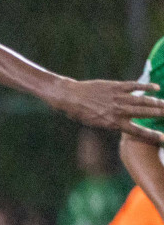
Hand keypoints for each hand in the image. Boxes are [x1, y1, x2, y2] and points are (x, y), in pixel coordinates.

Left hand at [44, 79, 163, 143]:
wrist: (70, 97)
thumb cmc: (81, 113)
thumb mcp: (97, 124)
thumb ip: (113, 123)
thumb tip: (125, 125)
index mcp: (114, 124)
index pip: (137, 131)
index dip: (151, 135)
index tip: (163, 137)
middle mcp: (119, 111)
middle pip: (145, 113)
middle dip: (160, 114)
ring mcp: (118, 98)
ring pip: (142, 100)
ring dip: (156, 102)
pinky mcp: (116, 87)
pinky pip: (134, 86)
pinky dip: (146, 87)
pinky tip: (156, 89)